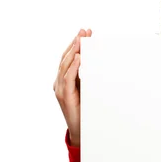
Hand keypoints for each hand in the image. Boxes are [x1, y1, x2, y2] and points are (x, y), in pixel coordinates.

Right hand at [53, 28, 92, 146]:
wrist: (82, 130)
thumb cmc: (86, 109)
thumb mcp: (88, 88)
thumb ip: (90, 76)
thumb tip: (101, 61)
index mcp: (64, 79)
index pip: (69, 57)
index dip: (76, 44)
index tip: (85, 32)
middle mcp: (59, 82)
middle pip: (66, 58)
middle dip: (75, 43)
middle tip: (84, 31)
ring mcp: (59, 88)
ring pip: (65, 66)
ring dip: (74, 51)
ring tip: (81, 40)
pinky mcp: (64, 96)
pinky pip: (67, 78)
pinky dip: (73, 67)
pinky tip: (78, 58)